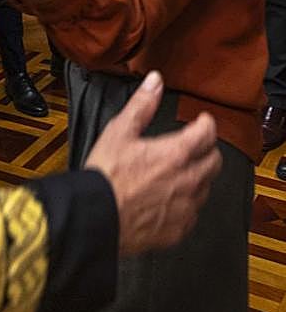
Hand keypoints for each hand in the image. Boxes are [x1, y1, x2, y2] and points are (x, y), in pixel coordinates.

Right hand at [85, 71, 221, 254]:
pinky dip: (187, 203)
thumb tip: (155, 82)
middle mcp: (188, 180)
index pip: (207, 133)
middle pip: (214, 162)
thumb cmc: (107, 175)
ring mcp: (186, 208)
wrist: (98, 218)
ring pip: (206, 188)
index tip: (202, 121)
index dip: (206, 123)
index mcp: (176, 153)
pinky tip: (171, 199)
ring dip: (198, 177)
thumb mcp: (119, 131)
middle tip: (196, 145)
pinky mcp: (179, 230)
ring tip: (181, 172)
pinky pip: (193, 214)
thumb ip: (141, 105)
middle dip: (208, 150)